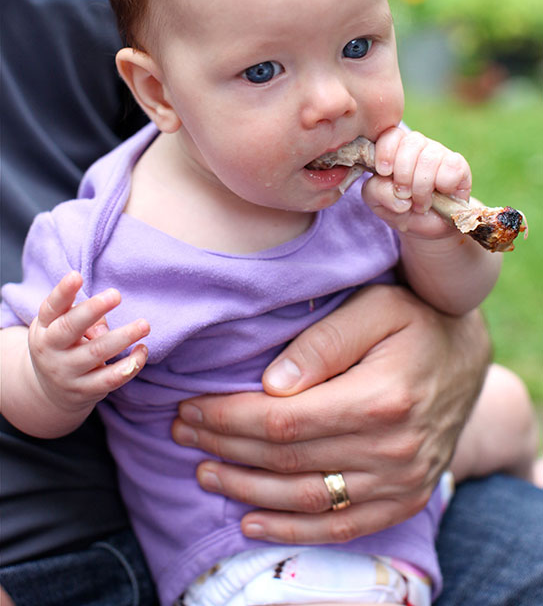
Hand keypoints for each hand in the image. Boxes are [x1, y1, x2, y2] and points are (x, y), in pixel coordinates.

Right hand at [28, 271, 148, 419]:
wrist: (50, 391)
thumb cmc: (64, 345)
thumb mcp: (62, 326)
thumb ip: (83, 317)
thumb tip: (104, 330)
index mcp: (45, 327)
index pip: (51, 307)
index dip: (63, 291)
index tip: (77, 275)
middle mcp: (51, 350)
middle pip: (69, 328)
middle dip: (92, 310)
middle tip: (116, 294)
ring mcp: (66, 373)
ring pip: (95, 353)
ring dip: (123, 337)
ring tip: (144, 324)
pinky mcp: (85, 391)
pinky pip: (110, 379)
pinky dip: (130, 365)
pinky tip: (143, 350)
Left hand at [172, 285, 489, 542]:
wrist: (465, 360)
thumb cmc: (415, 322)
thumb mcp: (376, 309)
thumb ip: (324, 343)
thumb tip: (271, 384)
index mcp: (381, 398)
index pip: (284, 420)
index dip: (230, 417)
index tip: (191, 407)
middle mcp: (393, 449)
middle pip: (288, 459)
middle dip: (225, 446)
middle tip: (183, 432)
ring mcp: (401, 481)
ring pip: (307, 498)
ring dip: (247, 491)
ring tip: (204, 472)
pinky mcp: (404, 499)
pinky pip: (341, 527)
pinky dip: (292, 530)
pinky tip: (251, 523)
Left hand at [363, 127, 471, 237]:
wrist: (426, 226)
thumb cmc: (399, 208)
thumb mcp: (378, 203)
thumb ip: (377, 192)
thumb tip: (398, 193)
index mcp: (394, 149)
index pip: (391, 134)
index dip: (386, 152)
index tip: (384, 172)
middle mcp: (417, 146)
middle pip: (411, 142)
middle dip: (404, 174)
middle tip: (404, 194)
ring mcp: (438, 153)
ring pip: (430, 158)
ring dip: (422, 186)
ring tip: (420, 203)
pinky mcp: (458, 165)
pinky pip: (451, 167)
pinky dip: (444, 185)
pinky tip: (441, 194)